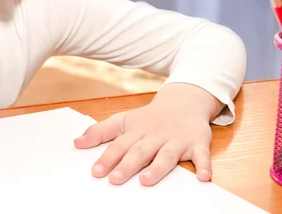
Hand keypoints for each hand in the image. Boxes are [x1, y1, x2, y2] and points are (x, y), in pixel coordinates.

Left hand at [74, 83, 222, 185]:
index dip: (107, 158)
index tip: (96, 171)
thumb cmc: (149, 117)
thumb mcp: (123, 120)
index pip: (119, 145)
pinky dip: (204, 166)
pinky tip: (203, 178)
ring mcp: (176, 140)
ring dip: (157, 168)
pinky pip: (202, 155)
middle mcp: (155, 136)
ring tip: (146, 181)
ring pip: (167, 155)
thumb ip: (100, 132)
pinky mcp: (197, 143)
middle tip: (115, 179)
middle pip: (140, 151)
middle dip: (127, 165)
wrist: (183, 101)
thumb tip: (76, 143)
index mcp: (136, 131)